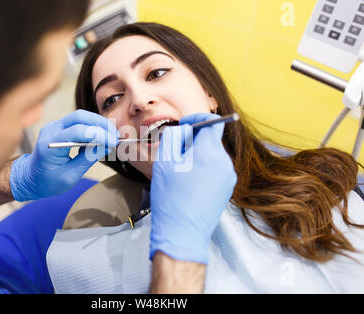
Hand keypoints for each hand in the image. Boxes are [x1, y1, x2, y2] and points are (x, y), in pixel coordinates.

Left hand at [10, 110, 117, 200]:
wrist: (30, 179)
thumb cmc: (47, 181)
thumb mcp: (70, 175)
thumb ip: (88, 158)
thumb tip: (107, 145)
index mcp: (49, 145)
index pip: (78, 131)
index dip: (99, 135)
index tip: (113, 142)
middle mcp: (51, 130)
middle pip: (80, 117)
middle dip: (101, 124)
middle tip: (116, 136)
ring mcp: (54, 126)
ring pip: (81, 116)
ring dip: (98, 124)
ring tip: (112, 136)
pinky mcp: (59, 127)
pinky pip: (78, 122)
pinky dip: (92, 127)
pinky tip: (102, 136)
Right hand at [150, 113, 236, 263]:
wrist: (182, 232)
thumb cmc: (171, 198)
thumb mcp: (164, 161)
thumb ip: (173, 136)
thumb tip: (182, 131)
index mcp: (210, 152)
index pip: (212, 121)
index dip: (196, 118)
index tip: (184, 125)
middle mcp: (224, 162)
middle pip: (210, 139)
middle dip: (193, 141)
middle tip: (175, 154)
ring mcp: (228, 177)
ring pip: (212, 155)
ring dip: (197, 156)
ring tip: (180, 173)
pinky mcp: (227, 189)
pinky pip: (215, 169)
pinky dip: (203, 169)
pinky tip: (189, 184)